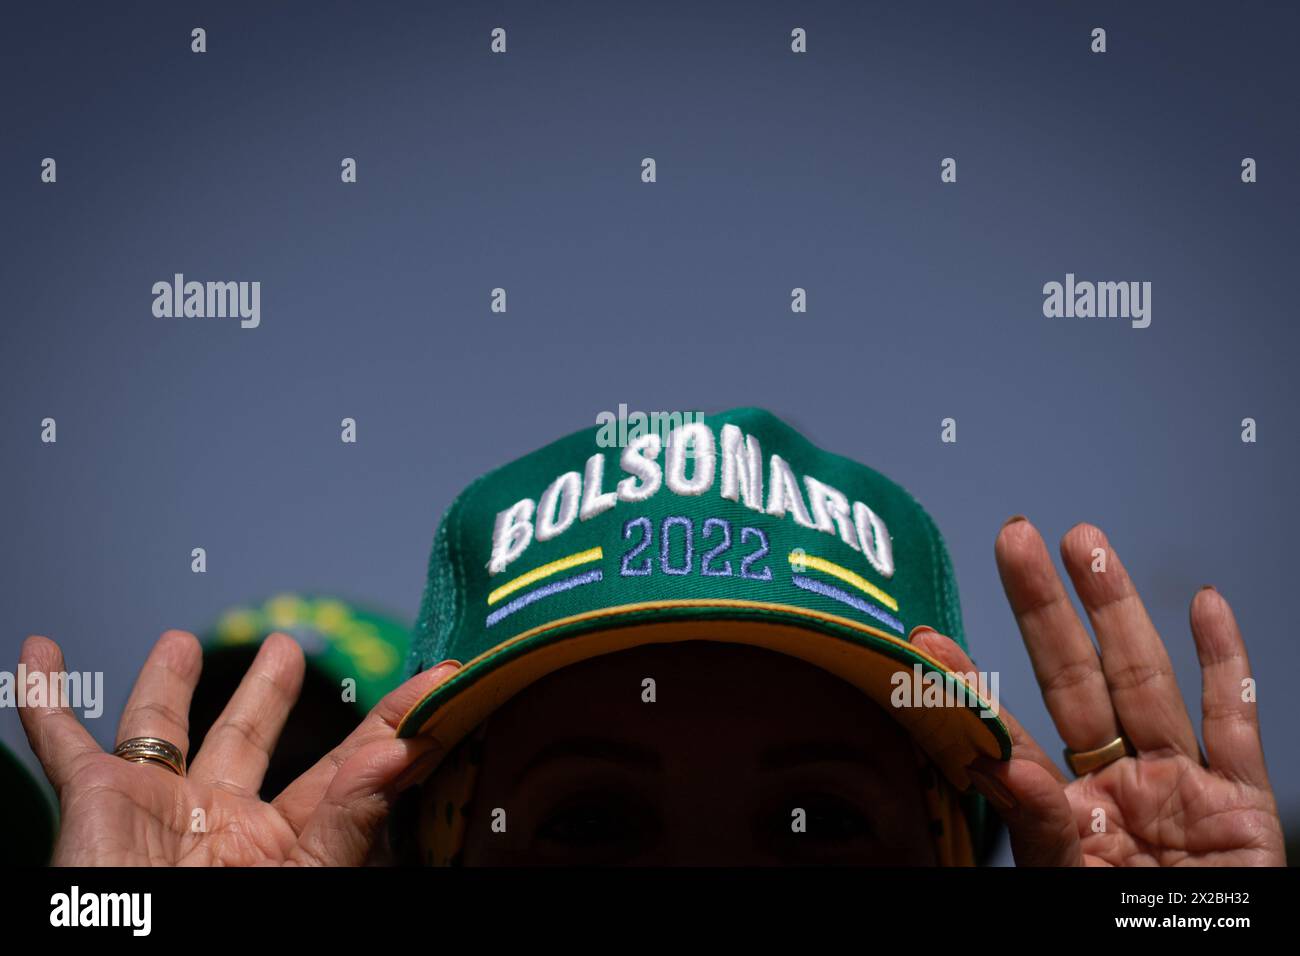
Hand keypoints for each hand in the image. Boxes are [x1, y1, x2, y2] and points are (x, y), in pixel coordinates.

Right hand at [18, 630, 457, 865]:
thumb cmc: (225, 938)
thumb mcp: (301, 880)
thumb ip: (348, 820)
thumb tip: (400, 752)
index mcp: (288, 842)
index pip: (352, 766)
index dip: (396, 721)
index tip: (444, 678)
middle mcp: (225, 820)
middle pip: (249, 739)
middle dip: (266, 693)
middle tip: (289, 645)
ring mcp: (160, 806)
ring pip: (162, 726)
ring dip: (167, 682)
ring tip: (184, 641)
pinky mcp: (99, 798)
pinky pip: (63, 738)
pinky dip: (46, 696)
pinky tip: (42, 651)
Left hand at [911, 519, 1284, 866]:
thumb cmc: (1130, 937)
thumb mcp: (1071, 883)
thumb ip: (1035, 825)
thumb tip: (991, 764)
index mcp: (1062, 815)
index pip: (1006, 734)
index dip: (968, 683)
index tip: (922, 636)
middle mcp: (1114, 788)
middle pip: (1075, 680)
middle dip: (1045, 608)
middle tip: (1013, 538)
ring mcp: (1178, 789)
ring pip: (1146, 682)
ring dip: (1119, 610)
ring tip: (1085, 543)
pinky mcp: (1242, 806)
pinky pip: (1236, 723)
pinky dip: (1229, 663)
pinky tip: (1206, 604)